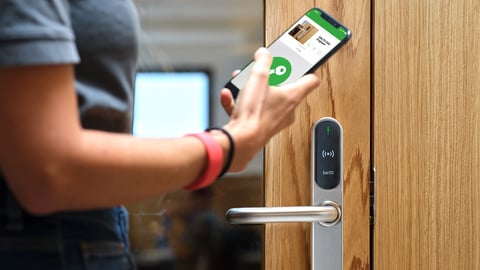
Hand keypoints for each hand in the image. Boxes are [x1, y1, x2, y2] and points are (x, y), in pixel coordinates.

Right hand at [222, 47, 319, 171]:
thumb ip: (262, 61)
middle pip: (284, 87)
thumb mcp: (258, 77)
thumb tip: (264, 54)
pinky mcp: (260, 127)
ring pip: (266, 98)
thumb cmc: (254, 115)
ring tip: (241, 83)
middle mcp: (287, 110)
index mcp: (293, 96)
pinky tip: (230, 96)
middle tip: (262, 70)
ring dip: (252, 89)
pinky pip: (252, 110)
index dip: (306, 69)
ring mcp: (274, 120)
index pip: (311, 80)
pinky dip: (241, 102)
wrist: (239, 141)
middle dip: (269, 77)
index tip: (300, 62)